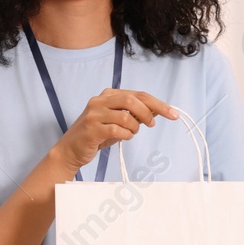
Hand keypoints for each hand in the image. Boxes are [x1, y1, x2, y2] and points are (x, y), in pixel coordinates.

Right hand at [51, 89, 175, 174]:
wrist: (70, 150)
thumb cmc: (96, 135)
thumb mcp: (117, 122)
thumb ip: (134, 115)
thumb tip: (156, 111)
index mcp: (108, 95)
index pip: (138, 94)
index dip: (158, 104)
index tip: (173, 114)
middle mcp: (99, 101)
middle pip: (132, 100)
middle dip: (148, 113)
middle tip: (152, 125)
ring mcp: (94, 114)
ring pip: (125, 116)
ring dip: (134, 127)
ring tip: (131, 133)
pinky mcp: (91, 129)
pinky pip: (117, 130)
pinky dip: (126, 135)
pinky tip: (124, 138)